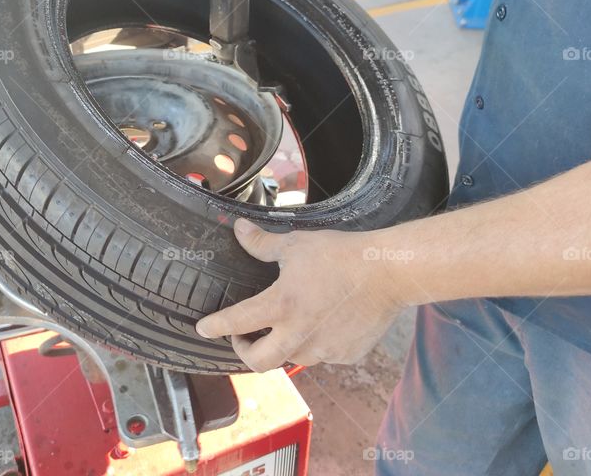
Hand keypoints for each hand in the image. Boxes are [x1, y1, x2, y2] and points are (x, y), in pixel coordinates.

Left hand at [196, 219, 405, 371]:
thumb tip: (238, 229)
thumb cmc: (340, 255)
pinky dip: (316, 343)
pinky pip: (323, 355)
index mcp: (281, 305)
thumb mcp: (296, 244)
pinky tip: (323, 324)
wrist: (387, 273)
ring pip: (292, 357)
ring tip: (287, 325)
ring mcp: (323, 349)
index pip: (237, 322)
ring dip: (282, 345)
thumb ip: (262, 243)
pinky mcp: (345, 355)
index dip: (215, 327)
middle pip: (258, 362)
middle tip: (243, 338)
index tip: (203, 329)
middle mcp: (298, 334)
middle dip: (244, 352)